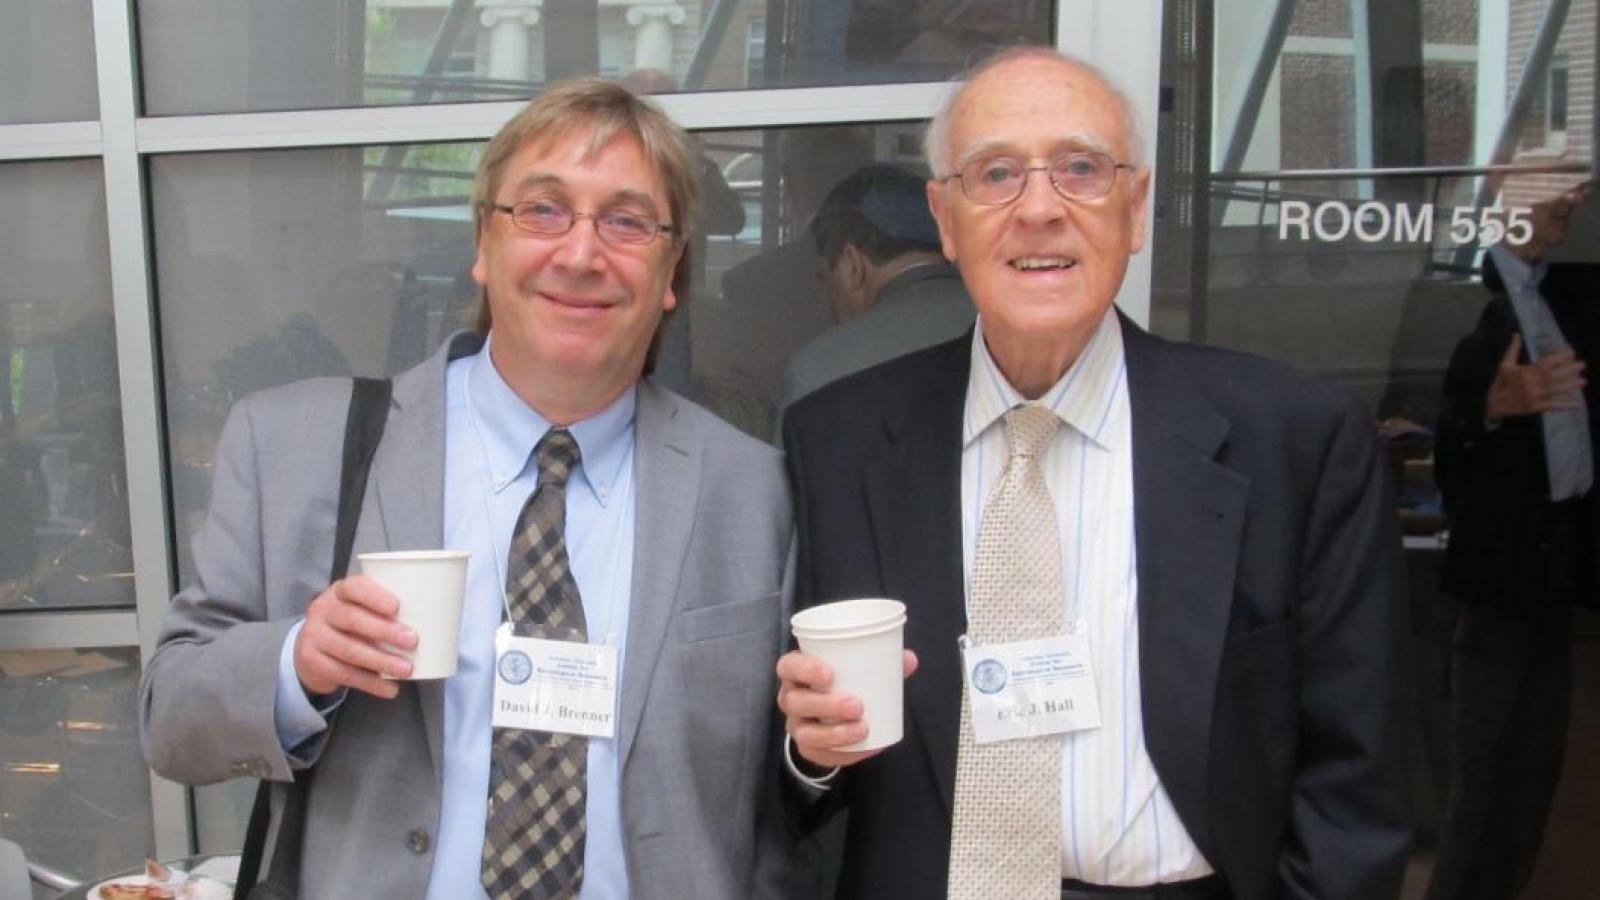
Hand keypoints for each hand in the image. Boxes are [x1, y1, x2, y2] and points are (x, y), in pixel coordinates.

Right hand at [293, 575, 416, 698]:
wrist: (312, 649)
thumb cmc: (353, 624)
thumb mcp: (363, 609)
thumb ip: (388, 611)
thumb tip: (438, 621)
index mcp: (341, 591)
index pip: (354, 587)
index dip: (374, 596)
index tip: (396, 607)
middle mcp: (323, 610)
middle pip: (352, 619)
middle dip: (384, 631)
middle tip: (412, 641)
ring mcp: (315, 637)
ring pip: (350, 650)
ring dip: (381, 661)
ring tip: (407, 669)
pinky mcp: (313, 662)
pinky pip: (344, 674)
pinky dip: (371, 683)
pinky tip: (391, 688)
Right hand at [776, 649, 918, 769]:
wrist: (835, 713)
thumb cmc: (845, 681)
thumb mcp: (859, 668)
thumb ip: (883, 662)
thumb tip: (909, 659)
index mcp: (797, 672)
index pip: (788, 666)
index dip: (804, 669)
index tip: (829, 674)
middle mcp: (791, 698)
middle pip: (795, 701)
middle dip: (825, 705)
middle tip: (857, 705)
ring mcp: (797, 725)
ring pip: (805, 732)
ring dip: (834, 733)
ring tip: (863, 729)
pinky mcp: (808, 748)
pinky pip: (819, 755)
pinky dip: (843, 752)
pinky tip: (864, 747)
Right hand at [1486, 334, 1586, 420]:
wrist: (1494, 404)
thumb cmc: (1501, 383)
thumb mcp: (1504, 365)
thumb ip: (1513, 349)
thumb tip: (1516, 334)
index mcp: (1525, 372)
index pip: (1546, 363)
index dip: (1559, 358)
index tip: (1571, 353)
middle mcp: (1532, 384)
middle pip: (1554, 376)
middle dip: (1569, 370)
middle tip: (1582, 365)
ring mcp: (1535, 397)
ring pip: (1556, 390)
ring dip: (1570, 386)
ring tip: (1583, 381)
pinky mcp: (1536, 408)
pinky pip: (1553, 406)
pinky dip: (1565, 405)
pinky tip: (1576, 403)